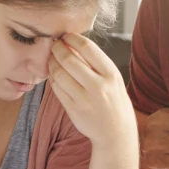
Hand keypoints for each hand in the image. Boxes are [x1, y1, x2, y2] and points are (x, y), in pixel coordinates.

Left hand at [48, 33, 136, 149]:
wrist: (116, 132)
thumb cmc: (114, 101)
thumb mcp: (113, 79)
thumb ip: (96, 63)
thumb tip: (72, 44)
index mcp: (111, 74)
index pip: (88, 48)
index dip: (72, 38)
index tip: (65, 35)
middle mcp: (98, 86)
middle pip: (70, 60)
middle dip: (58, 49)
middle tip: (54, 44)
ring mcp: (84, 99)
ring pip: (60, 74)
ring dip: (52, 63)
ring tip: (52, 59)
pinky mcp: (73, 110)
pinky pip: (57, 89)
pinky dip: (52, 78)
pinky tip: (54, 74)